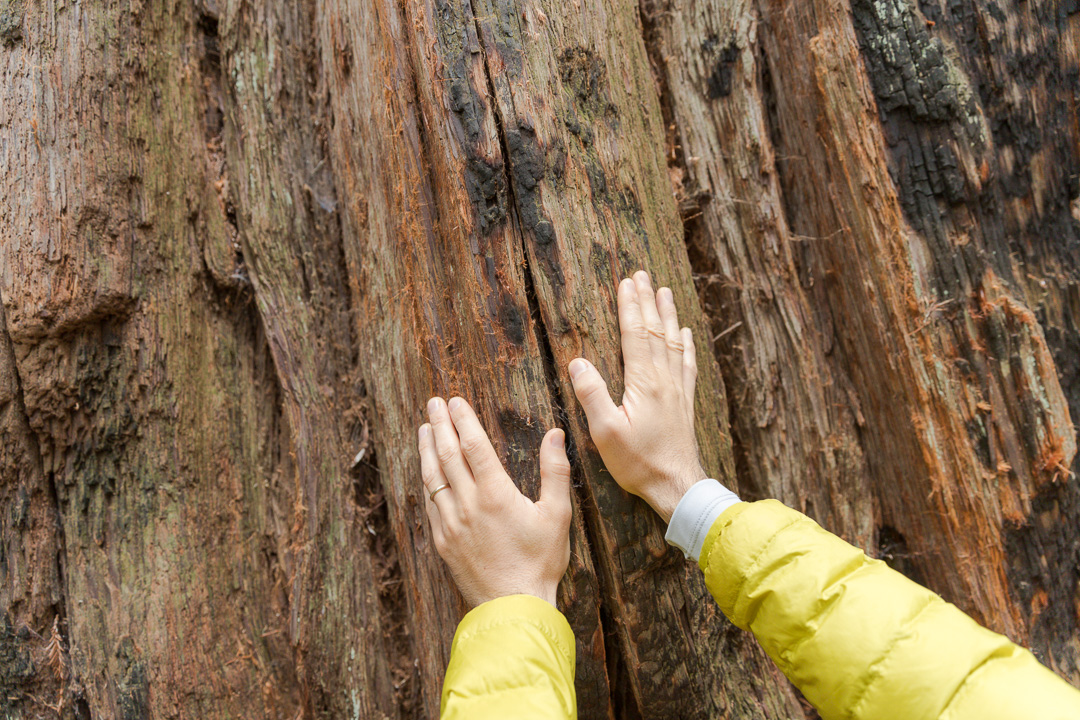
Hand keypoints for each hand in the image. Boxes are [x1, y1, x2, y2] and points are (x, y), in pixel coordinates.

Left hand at [418, 396, 572, 607]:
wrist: (513, 606)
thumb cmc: (539, 562)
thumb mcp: (557, 515)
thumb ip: (555, 472)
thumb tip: (555, 435)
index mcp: (495, 494)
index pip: (473, 446)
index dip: (464, 421)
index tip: (455, 401)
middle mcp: (467, 505)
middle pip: (447, 455)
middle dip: (440, 425)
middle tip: (434, 403)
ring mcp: (450, 524)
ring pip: (432, 477)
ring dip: (427, 449)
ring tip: (425, 428)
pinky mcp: (442, 542)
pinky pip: (429, 502)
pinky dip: (426, 480)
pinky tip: (426, 471)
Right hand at [568, 271, 705, 522]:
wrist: (677, 485)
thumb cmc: (638, 462)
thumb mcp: (605, 432)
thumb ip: (592, 395)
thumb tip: (577, 362)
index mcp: (644, 382)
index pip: (636, 334)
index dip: (630, 307)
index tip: (626, 282)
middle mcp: (664, 379)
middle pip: (656, 331)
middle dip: (647, 301)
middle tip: (643, 275)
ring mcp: (678, 390)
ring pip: (674, 342)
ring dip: (668, 315)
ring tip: (665, 291)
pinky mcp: (685, 403)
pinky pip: (687, 364)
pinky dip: (686, 344)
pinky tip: (686, 334)